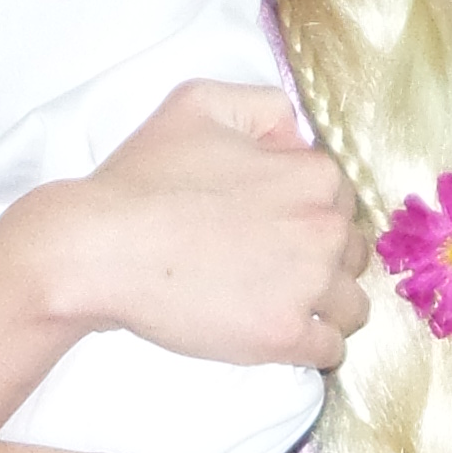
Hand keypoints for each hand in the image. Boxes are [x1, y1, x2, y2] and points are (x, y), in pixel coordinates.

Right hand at [30, 84, 366, 375]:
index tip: (272, 222)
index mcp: (312, 175)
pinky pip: (329, 349)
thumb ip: (264, 107)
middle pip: (353, 252)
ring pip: (351, 306)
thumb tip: (295, 138)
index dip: (308, 208)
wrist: (98, 249)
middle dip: (322, 257)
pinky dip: (311, 345)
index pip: (341, 198)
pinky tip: (279, 332)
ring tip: (279, 302)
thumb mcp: (200, 104)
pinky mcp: (282, 336)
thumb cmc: (143, 178)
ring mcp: (306, 287)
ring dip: (325, 305)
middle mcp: (323, 230)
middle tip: (271, 263)